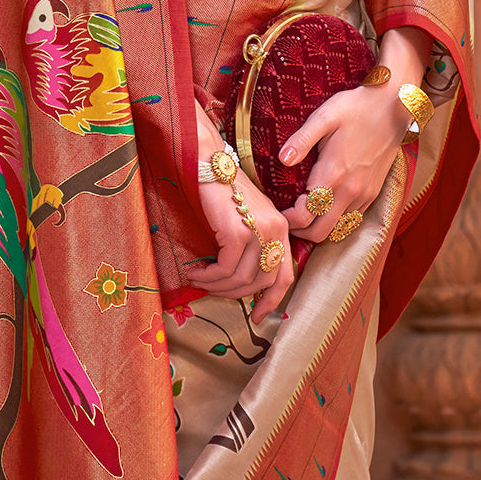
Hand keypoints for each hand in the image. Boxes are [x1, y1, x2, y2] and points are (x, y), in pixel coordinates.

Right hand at [185, 164, 293, 323]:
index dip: (272, 301)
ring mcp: (258, 231)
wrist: (207, 162)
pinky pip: (224, 268)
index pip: (285, 276)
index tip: (256, 317)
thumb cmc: (221, 190)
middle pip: (261, 282)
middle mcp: (276, 230)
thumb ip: (251, 246)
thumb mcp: (245, 219)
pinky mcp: (238, 232)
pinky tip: (195, 271)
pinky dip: (208, 275)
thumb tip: (240, 282)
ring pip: (241, 278)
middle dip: (234, 294)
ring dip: (216, 285)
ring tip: (198, 279)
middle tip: (211, 290)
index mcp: (281, 228)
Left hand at [281, 25, 432, 242]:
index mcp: (334, 174)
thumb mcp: (324, 116)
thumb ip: (301, 140)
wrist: (393, 105)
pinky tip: (324, 204)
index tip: (277, 210)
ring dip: (317, 226)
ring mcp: (364, 194)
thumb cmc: (356, 107)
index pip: (306, 216)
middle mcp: (350, 191)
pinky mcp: (373, 192)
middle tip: (286, 217)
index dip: (288, 219)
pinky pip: (351, 219)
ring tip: (302, 212)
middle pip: (320, 233)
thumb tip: (281, 160)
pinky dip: (335, 220)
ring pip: (337, 229)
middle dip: (300, 231)